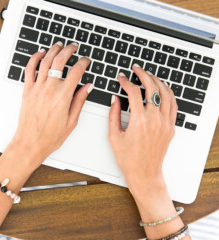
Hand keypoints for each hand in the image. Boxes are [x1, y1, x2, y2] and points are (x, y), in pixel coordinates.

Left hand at [8, 41, 91, 171]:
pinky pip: (29, 70)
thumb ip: (79, 101)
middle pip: (60, 61)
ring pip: (45, 62)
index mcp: (63, 97)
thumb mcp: (71, 121)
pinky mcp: (27, 91)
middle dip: (68, 50)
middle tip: (73, 47)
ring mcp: (36, 89)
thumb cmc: (50, 137)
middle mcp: (49, 90)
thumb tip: (87, 87)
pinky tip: (40, 54)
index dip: (83, 62)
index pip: (76, 72)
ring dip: (53, 50)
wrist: (30, 143)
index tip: (86, 60)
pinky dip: (34, 59)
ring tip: (59, 45)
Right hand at [108, 65, 187, 239]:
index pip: (134, 92)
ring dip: (157, 81)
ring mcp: (165, 123)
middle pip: (152, 88)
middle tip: (136, 69)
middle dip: (143, 74)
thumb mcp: (114, 136)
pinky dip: (168, 93)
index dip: (126, 82)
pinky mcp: (170, 127)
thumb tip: (115, 98)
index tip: (121, 78)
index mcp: (139, 121)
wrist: (144, 174)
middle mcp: (154, 120)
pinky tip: (162, 89)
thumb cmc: (128, 159)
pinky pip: (173, 105)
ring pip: (165, 94)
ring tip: (149, 75)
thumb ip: (113, 114)